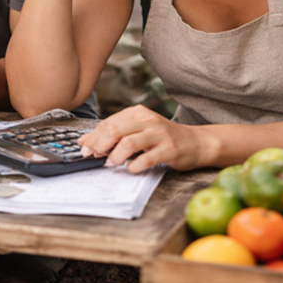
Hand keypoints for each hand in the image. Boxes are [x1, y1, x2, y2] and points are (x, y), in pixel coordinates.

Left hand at [78, 105, 210, 172]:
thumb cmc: (163, 138)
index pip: (109, 122)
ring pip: (128, 143)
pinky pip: (146, 158)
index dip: (94, 137)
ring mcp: (159, 134)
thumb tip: (85, 142)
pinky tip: (131, 168)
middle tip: (95, 156)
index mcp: (138, 113)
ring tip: (111, 163)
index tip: (85, 149)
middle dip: (100, 145)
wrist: (196, 142)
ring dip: (115, 156)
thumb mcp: (139, 130)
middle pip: (115, 130)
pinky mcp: (169, 150)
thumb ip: (115, 134)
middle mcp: (148, 120)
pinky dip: (134, 166)